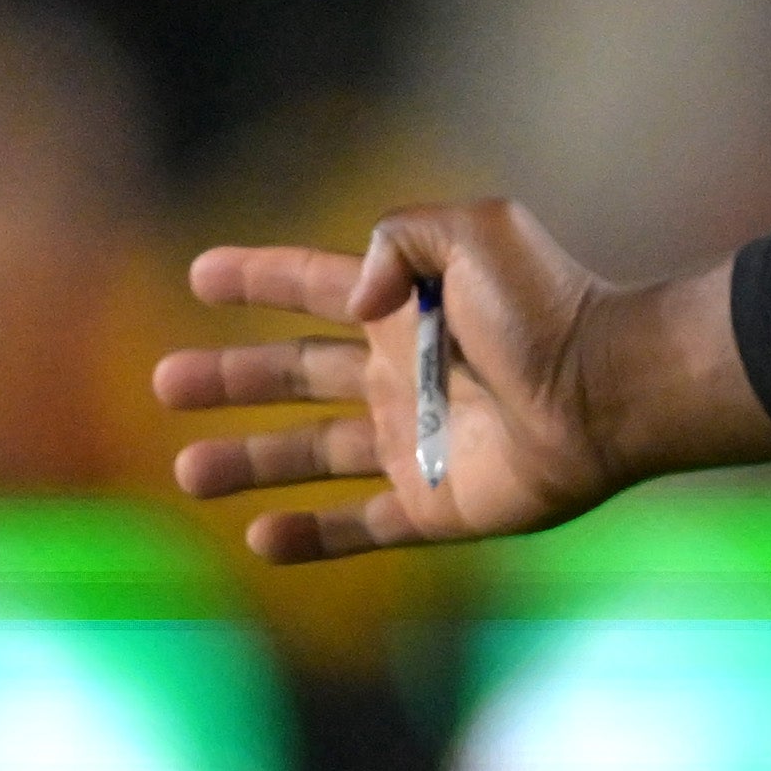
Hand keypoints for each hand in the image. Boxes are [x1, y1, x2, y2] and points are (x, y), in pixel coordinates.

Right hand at [151, 200, 770, 563]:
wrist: (607, 392)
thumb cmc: (550, 308)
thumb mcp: (474, 231)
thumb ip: (399, 237)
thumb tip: (353, 295)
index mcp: (404, 308)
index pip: (310, 287)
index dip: (255, 278)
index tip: (198, 274)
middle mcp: (400, 375)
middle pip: (293, 375)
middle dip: (229, 378)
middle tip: (164, 383)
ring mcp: (415, 442)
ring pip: (311, 456)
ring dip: (249, 462)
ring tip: (189, 470)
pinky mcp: (436, 504)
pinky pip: (362, 528)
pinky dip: (311, 537)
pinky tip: (260, 538)